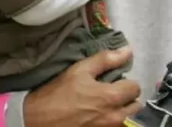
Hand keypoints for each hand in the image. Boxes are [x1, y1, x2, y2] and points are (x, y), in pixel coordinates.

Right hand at [23, 47, 139, 126]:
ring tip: (102, 105)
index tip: (115, 81)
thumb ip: (106, 59)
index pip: (135, 88)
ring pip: (125, 118)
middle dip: (125, 98)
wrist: (36, 120)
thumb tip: (127, 51)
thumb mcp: (80, 70)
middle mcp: (114, 117)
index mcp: (112, 97)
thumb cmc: (57, 93)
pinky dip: (109, 121)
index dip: (126, 82)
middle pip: (134, 105)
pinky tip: (95, 116)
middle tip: (109, 93)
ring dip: (119, 111)